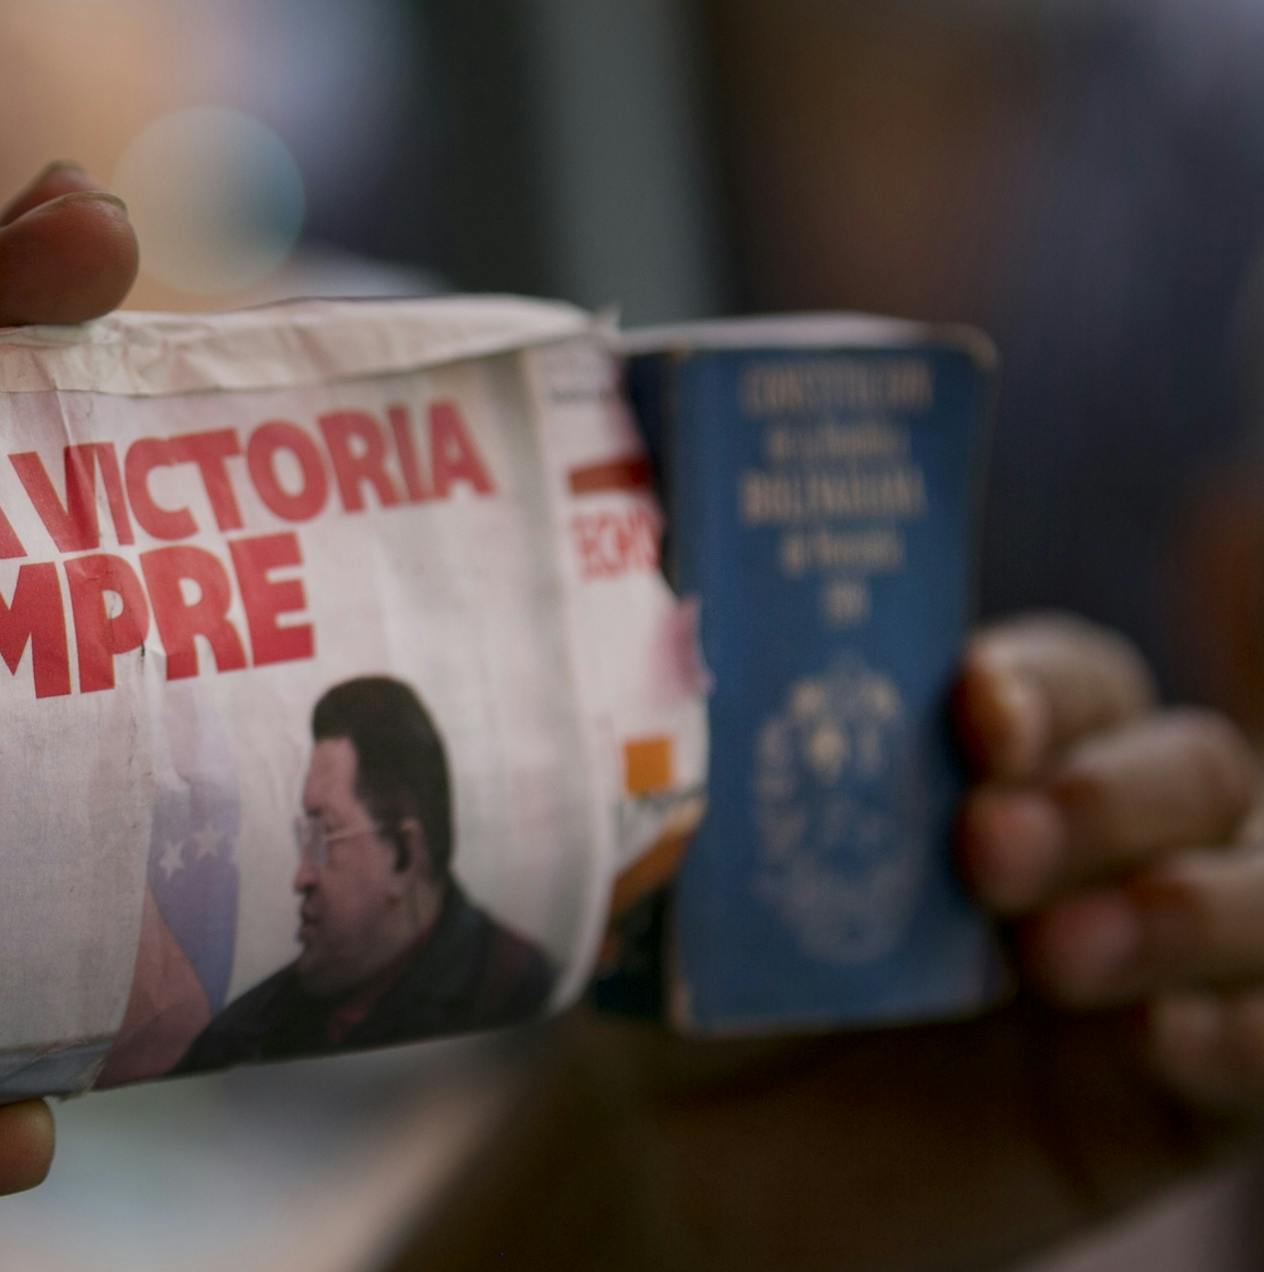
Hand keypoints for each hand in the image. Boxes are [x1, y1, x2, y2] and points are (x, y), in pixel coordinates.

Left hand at [390, 614, 1260, 1271]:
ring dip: (1186, 906)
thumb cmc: (689, 967)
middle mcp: (1089, 838)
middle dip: (1103, 795)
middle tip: (986, 849)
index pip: (1070, 681)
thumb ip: (730, 746)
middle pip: (1186, 765)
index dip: (1041, 685)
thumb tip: (681, 618)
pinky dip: (1245, 1029)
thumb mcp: (702, 850)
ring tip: (1054, 960)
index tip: (974, 709)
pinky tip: (1160, 1041)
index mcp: (983, 753)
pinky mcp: (1169, 1095)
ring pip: (1257, 885)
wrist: (679, 1149)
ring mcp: (1144, 962)